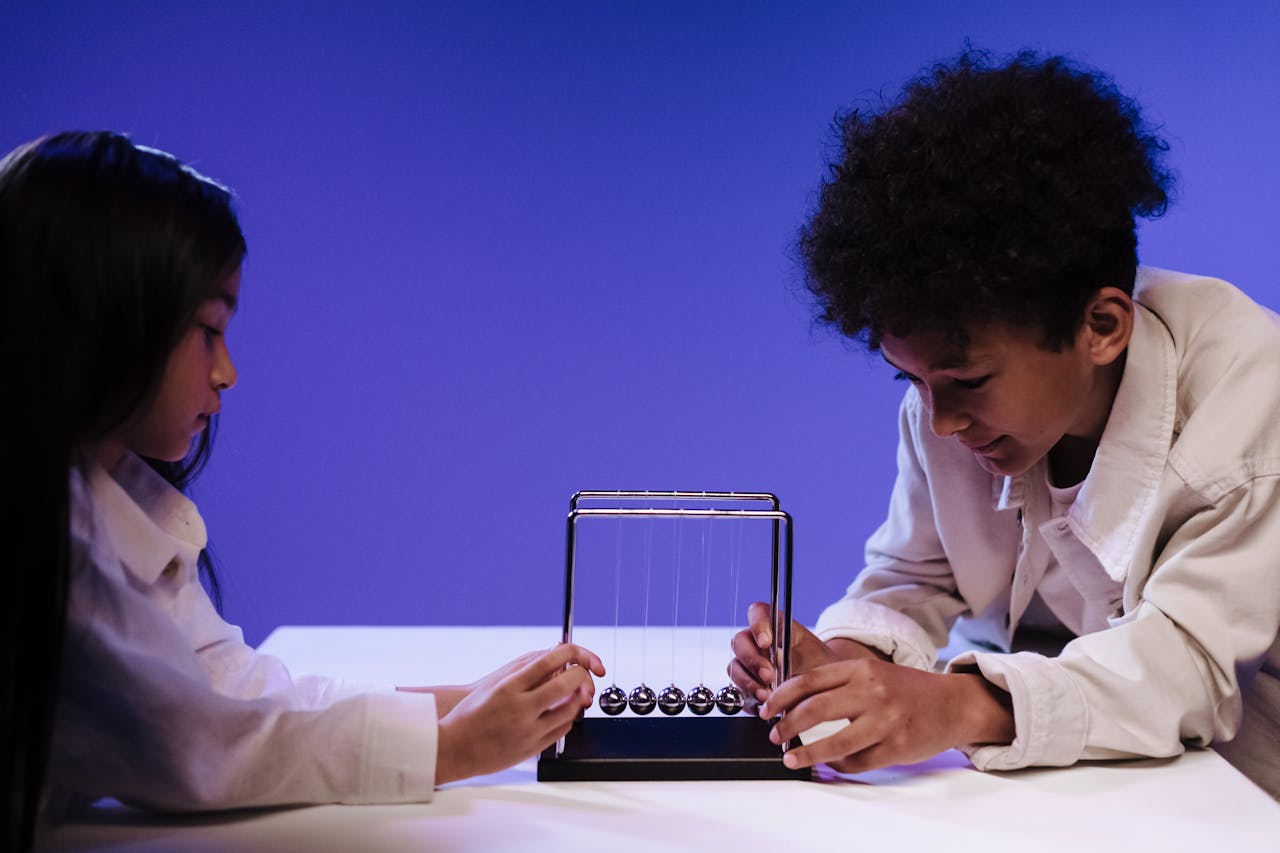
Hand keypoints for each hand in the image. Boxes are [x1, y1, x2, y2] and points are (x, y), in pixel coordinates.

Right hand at [435, 643, 604, 783]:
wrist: (455, 748)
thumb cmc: (470, 715)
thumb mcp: (494, 684)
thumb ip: (523, 670)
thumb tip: (551, 656)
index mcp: (509, 688)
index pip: (550, 661)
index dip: (572, 654)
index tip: (578, 657)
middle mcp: (520, 708)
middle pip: (567, 685)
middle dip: (582, 676)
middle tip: (582, 674)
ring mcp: (529, 730)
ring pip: (571, 710)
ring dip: (579, 698)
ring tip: (575, 693)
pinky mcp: (534, 747)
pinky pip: (563, 730)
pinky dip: (569, 718)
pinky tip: (563, 712)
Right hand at [728, 602, 877, 705]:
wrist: (827, 689)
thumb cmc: (824, 668)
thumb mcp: (821, 653)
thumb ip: (804, 654)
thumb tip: (790, 664)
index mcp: (777, 627)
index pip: (758, 612)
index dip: (757, 624)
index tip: (766, 642)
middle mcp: (758, 643)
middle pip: (740, 642)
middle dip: (752, 660)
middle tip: (769, 675)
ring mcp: (751, 666)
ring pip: (735, 668)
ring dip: (749, 683)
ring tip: (767, 696)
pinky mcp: (749, 688)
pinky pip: (739, 693)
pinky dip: (750, 701)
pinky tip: (765, 708)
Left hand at [760, 658, 1013, 772]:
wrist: (953, 703)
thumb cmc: (907, 689)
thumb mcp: (872, 672)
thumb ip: (838, 682)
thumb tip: (794, 701)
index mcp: (861, 668)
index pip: (809, 681)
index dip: (781, 698)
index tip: (766, 711)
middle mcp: (872, 691)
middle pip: (815, 710)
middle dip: (787, 727)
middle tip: (775, 737)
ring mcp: (886, 721)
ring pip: (835, 743)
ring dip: (807, 754)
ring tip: (792, 759)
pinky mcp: (897, 747)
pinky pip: (857, 762)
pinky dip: (839, 766)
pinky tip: (831, 764)